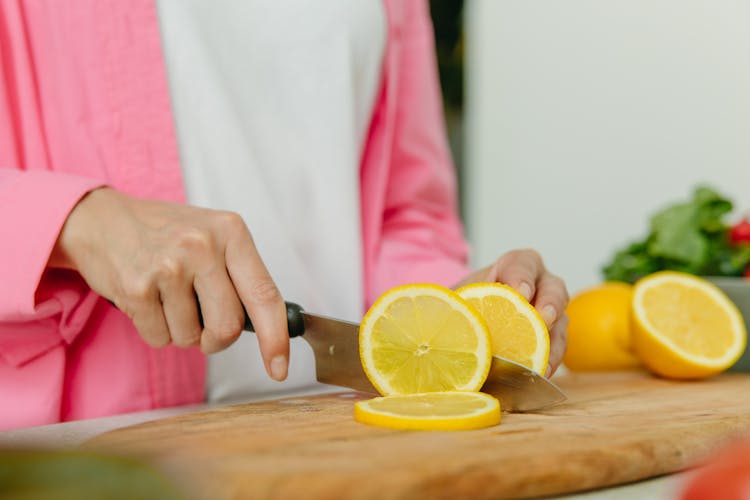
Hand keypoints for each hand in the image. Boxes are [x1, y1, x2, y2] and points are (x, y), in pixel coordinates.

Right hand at [49, 188, 288, 380]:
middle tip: (202, 321)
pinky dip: (155, 330)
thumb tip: (269, 328)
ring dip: (182, 331)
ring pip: (191, 338)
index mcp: (231, 232)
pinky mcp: (137, 287)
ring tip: (167, 297)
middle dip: (216, 338)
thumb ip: (241, 275)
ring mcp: (168, 266)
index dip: (275, 338)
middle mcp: (202, 247)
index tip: (279, 368)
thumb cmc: (166, 233)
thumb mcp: (213, 235)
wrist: (102, 219)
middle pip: (228, 328)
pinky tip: (148, 299)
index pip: (264, 294)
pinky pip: (159, 338)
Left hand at [454, 249, 568, 376]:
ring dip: (554, 341)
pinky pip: (558, 347)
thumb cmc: (465, 302)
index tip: (518, 292)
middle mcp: (539, 284)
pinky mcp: (552, 336)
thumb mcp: (454, 299)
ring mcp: (550, 311)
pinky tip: (540, 375)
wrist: (470, 317)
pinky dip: (550, 361)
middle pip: (554, 288)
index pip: (523, 263)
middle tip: (542, 319)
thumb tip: (418, 331)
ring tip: (543, 361)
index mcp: (514, 266)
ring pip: (561, 321)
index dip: (522, 275)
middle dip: (550, 303)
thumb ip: (446, 307)